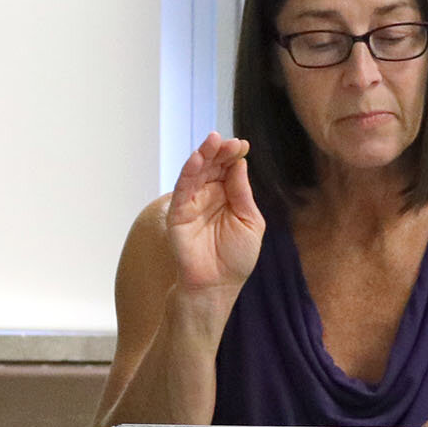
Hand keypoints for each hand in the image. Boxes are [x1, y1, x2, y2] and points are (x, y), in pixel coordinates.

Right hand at [164, 133, 263, 295]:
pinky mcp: (178, 213)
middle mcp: (209, 195)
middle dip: (220, 151)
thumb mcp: (250, 222)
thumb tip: (239, 164)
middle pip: (212, 166)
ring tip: (212, 141)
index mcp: (228, 196)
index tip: (242, 145)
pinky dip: (188, 172)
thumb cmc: (236, 258)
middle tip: (228, 141)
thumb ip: (242, 193)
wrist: (217, 285)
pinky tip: (196, 159)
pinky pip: (183, 188)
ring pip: (196, 172)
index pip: (229, 168)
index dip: (234, 155)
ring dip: (203, 155)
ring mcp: (193, 203)